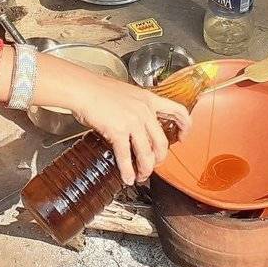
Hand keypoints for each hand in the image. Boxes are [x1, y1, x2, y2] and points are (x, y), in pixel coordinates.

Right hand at [67, 73, 192, 185]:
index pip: (178, 111)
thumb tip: (137, 122)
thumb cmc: (98, 89)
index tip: (183, 137)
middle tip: (154, 165)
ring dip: (145, 169)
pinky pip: (126, 156)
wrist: (82, 89)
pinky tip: (126, 177)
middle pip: (162, 142)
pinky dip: (127, 170)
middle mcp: (144, 110)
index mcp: (148, 99)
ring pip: (147, 153)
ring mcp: (133, 121)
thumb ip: (136, 106)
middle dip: (159, 159)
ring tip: (140, 176)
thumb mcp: (127, 93)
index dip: (185, 127)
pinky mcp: (118, 131)